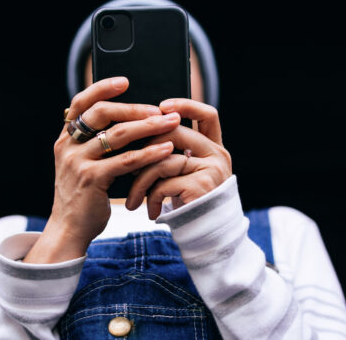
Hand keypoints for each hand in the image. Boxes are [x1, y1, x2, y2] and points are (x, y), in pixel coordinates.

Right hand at [24, 77, 179, 262]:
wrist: (69, 229)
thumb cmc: (84, 195)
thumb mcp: (82, 163)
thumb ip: (97, 143)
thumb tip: (133, 120)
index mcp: (66, 137)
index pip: (81, 102)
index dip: (102, 88)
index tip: (125, 81)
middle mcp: (68, 145)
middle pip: (101, 113)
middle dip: (134, 108)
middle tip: (160, 108)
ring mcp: (77, 162)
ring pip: (118, 135)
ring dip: (148, 127)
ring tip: (171, 123)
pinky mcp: (91, 179)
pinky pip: (126, 161)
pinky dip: (149, 153)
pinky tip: (166, 149)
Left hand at [125, 98, 231, 219]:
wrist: (204, 240)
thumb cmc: (186, 206)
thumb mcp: (182, 176)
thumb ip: (173, 153)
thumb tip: (137, 131)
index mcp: (214, 148)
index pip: (208, 114)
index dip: (186, 105)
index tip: (160, 106)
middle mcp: (218, 156)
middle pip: (176, 132)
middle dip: (146, 146)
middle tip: (127, 163)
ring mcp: (213, 171)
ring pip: (164, 160)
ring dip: (140, 180)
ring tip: (132, 198)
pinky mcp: (202, 188)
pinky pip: (165, 183)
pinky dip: (151, 197)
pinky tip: (149, 211)